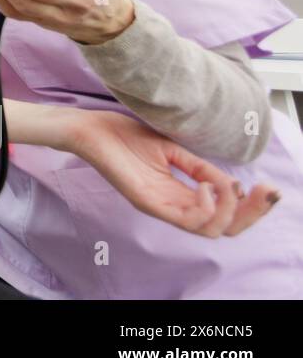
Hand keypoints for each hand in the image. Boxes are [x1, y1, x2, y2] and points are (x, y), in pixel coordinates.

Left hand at [65, 109, 279, 236]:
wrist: (91, 129)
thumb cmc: (125, 136)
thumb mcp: (172, 150)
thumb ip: (200, 168)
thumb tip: (232, 182)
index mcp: (179, 193)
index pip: (223, 213)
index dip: (250, 206)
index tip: (266, 187)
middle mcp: (172, 205)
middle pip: (222, 228)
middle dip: (250, 213)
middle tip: (264, 192)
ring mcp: (158, 205)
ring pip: (207, 229)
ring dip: (229, 210)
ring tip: (228, 186)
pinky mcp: (145, 201)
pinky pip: (183, 219)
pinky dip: (204, 207)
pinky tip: (206, 186)